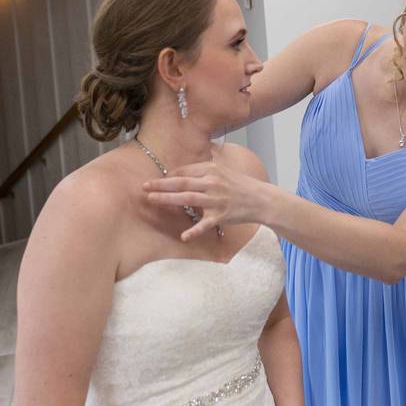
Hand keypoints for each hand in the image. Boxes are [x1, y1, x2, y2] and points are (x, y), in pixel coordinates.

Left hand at [143, 162, 265, 240]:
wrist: (261, 199)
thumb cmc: (242, 186)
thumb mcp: (224, 171)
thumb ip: (205, 170)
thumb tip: (184, 169)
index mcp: (212, 170)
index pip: (185, 171)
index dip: (168, 176)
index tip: (156, 180)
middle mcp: (213, 183)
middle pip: (182, 183)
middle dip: (161, 184)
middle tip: (144, 186)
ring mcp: (217, 200)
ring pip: (187, 199)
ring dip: (168, 199)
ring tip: (152, 199)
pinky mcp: (222, 215)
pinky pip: (205, 224)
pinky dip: (194, 231)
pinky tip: (183, 236)